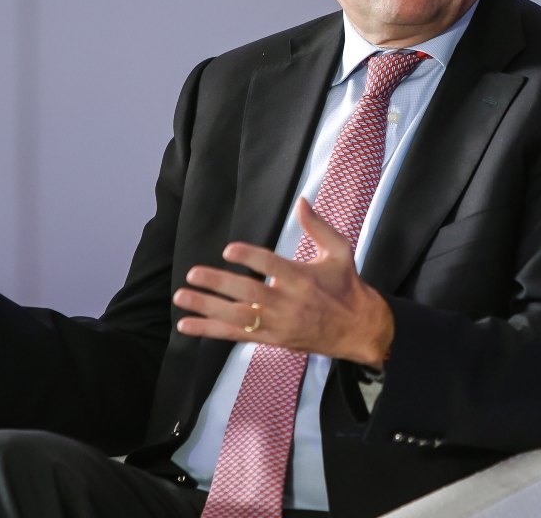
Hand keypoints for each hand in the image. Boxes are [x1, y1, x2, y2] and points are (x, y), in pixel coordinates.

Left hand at [173, 197, 393, 366]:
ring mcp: (278, 324)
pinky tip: (186, 325)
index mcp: (303, 279)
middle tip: (194, 274)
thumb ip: (318, 226)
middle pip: (249, 293)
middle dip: (219, 284)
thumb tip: (301, 201)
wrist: (359, 329)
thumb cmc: (347, 286)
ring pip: (237, 317)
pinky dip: (210, 331)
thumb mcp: (340, 251)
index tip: (229, 250)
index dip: (250, 257)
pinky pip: (236, 335)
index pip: (272, 266)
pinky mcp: (272, 339)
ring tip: (182, 297)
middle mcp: (288, 303)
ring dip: (207, 308)